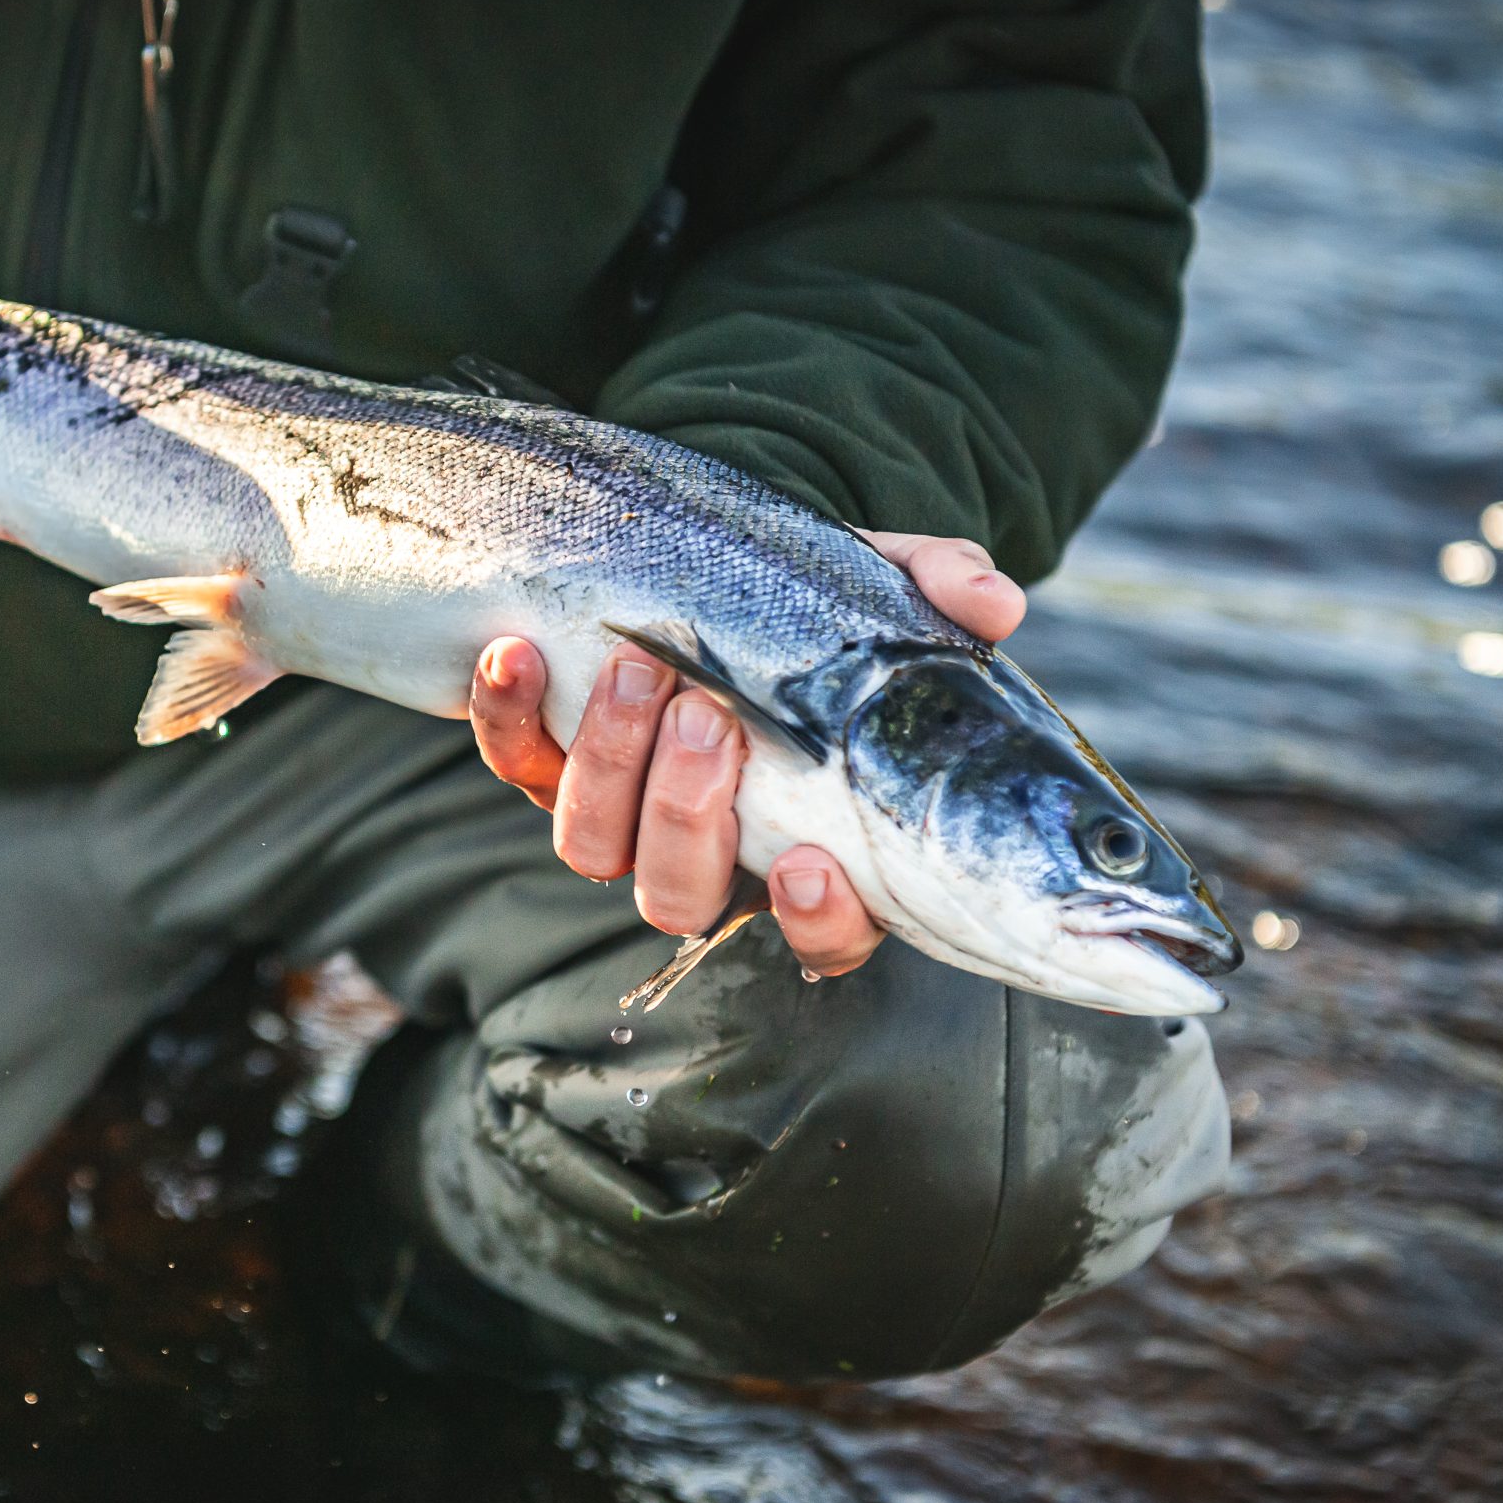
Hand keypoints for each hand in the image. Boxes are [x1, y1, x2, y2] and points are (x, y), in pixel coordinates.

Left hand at [469, 530, 1026, 975]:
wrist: (711, 568)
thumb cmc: (815, 608)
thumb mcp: (883, 591)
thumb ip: (939, 592)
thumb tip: (995, 602)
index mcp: (812, 848)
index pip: (826, 933)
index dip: (816, 918)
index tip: (808, 862)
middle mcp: (708, 854)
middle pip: (680, 893)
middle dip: (688, 811)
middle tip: (710, 715)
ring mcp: (620, 816)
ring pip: (593, 847)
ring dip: (609, 761)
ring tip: (637, 668)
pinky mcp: (547, 765)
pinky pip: (514, 761)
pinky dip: (506, 713)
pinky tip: (513, 651)